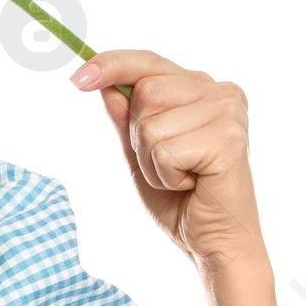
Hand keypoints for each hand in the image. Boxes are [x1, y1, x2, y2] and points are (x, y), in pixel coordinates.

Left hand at [70, 49, 263, 269]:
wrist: (212, 243)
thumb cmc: (180, 200)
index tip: (77, 77)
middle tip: (167, 166)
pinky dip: (166, 175)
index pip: (149, 62)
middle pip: (145, 92)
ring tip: (181, 178)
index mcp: (201, 89)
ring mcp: (228, 113)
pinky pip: (165, 150)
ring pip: (151, 123)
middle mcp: (221, 93)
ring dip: (152, 161)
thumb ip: (126, 118)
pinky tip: (191, 185)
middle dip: (139, 137)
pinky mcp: (228, 139)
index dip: (111, 64)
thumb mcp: (141, 153)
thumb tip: (104, 84)